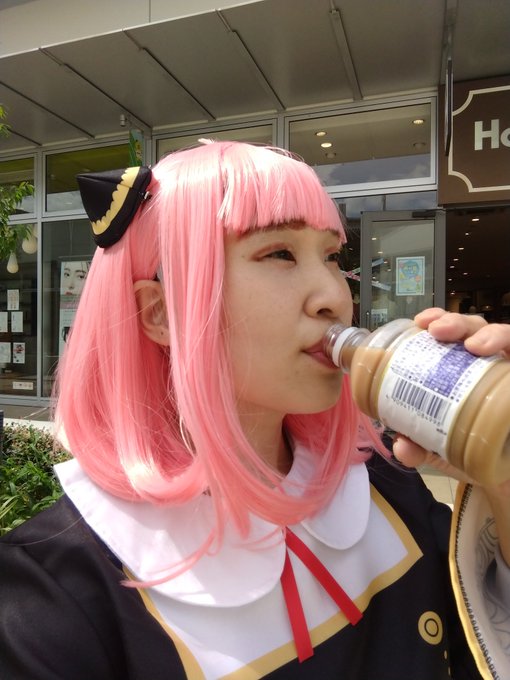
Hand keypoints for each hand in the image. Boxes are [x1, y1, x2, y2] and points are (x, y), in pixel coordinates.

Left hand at [393, 306, 509, 477]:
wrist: (503, 470)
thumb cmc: (469, 445)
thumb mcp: (437, 447)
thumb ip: (417, 446)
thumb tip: (402, 447)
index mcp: (459, 366)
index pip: (450, 332)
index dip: (437, 319)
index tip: (421, 322)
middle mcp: (485, 361)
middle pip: (473, 327)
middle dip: (455, 321)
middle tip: (437, 331)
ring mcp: (507, 368)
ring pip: (504, 334)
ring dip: (490, 333)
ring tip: (473, 346)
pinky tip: (502, 352)